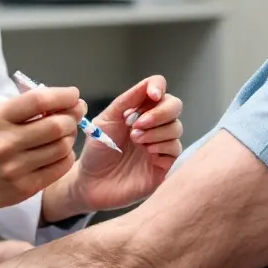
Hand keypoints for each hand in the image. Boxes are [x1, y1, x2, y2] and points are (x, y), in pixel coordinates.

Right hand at [0, 86, 85, 213]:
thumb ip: (26, 107)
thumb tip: (68, 101)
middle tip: (73, 116)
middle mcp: (5, 143)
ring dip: (70, 137)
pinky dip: (66, 156)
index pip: (38, 100)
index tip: (74, 95)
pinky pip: (61, 167)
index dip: (63, 95)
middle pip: (56, 125)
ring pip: (62, 147)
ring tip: (64, 134)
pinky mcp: (25, 187)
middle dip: (71, 118)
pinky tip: (59, 152)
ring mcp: (15, 168)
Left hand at [47, 76, 182, 216]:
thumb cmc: (97, 151)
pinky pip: (175, 148)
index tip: (152, 95)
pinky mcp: (165, 165)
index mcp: (139, 110)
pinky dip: (162, 147)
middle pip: (174, 105)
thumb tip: (148, 84)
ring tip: (136, 141)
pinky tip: (147, 153)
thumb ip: (127, 101)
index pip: (159, 90)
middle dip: (159, 112)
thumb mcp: (107, 120)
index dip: (158, 87)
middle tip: (138, 124)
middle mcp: (153, 125)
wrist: (91, 183)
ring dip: (156, 132)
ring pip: (176, 127)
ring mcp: (161, 144)